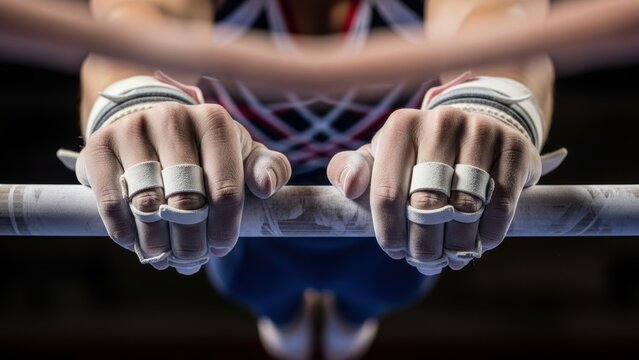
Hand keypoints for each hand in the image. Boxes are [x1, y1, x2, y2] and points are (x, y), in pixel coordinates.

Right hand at [76, 102, 290, 273]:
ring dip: (158, 243)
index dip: (224, 229)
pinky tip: (136, 244)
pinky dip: (125, 232)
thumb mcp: (244, 155)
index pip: (226, 190)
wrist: (152, 128)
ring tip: (166, 257)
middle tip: (192, 259)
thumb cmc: (207, 151)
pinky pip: (111, 201)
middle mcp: (173, 118)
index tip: (219, 247)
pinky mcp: (99, 146)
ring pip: (148, 205)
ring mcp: (133, 129)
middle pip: (186, 202)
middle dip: (191, 242)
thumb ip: (269, 169)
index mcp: (214, 122)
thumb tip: (266, 186)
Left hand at [327, 106, 541, 274]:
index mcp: (400, 126)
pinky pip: (501, 204)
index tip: (396, 251)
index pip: (387, 193)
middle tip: (425, 261)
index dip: (390, 233)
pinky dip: (489, 234)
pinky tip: (480, 244)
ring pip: (465, 208)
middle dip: (423, 245)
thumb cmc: (417, 156)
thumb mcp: (379, 159)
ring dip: (457, 245)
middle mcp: (440, 121)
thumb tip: (349, 187)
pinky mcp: (514, 146)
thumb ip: (349, 170)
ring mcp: (480, 130)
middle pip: (427, 205)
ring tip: (450, 257)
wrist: (474, 132)